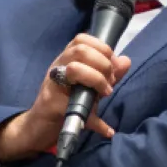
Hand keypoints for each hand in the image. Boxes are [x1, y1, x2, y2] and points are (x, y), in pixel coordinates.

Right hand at [0, 33, 127, 162]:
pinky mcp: (51, 104)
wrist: (41, 126)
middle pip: (80, 50)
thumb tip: (125, 61)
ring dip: (96, 79)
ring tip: (104, 93)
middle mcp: (57, 66)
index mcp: (67, 59)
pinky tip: (105, 128)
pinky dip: (94, 119)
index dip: (102, 49)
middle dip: (103, 64)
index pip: (82, 39)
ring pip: (74, 69)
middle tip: (108, 83)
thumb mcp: (91, 86)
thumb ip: (109, 74)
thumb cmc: (66, 103)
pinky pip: (75, 105)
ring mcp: (52, 84)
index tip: (112, 67)